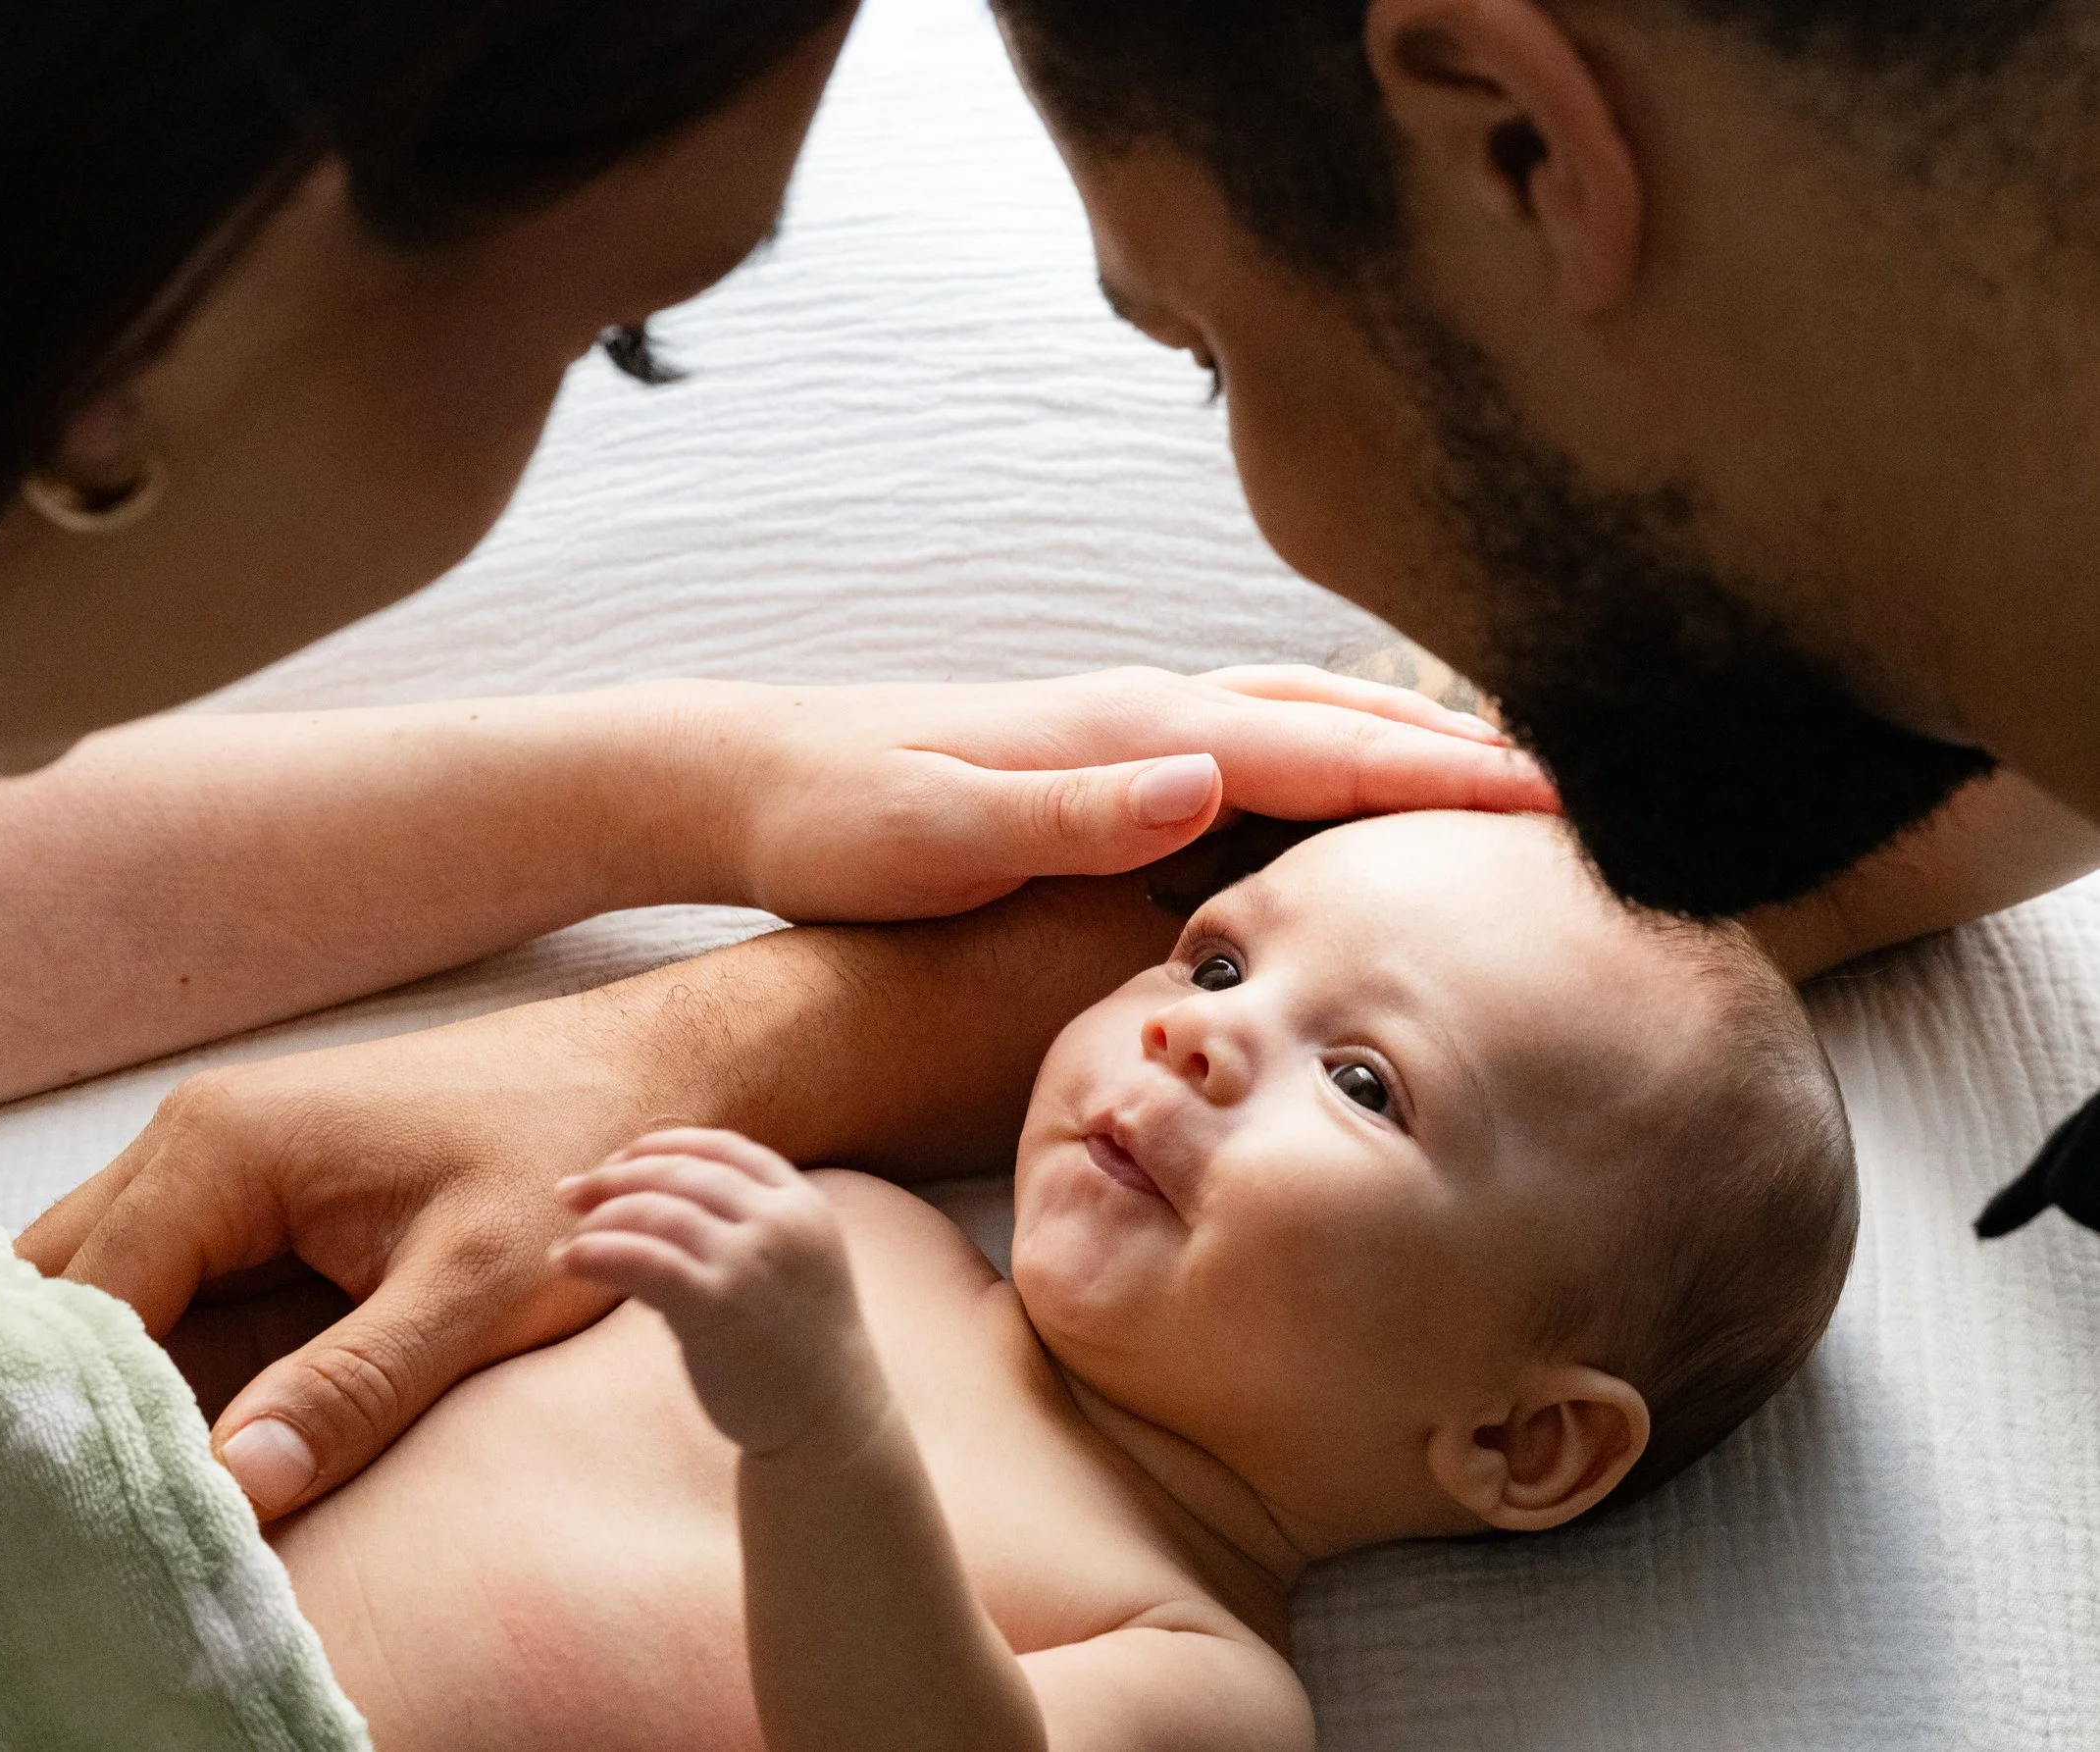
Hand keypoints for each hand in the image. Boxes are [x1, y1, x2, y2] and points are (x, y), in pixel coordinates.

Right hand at [16, 995, 673, 1517]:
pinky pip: (171, 1289)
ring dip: (112, 1389)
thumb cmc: (568, 1157)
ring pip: (107, 1292)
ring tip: (121, 1506)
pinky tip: (185, 1453)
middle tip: (81, 1528)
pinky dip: (163, 1366)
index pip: (85, 1304)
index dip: (79, 1418)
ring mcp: (219, 1165)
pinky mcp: (259, 1198)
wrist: (642, 1074)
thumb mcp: (474, 1290)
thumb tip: (229, 1488)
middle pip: (65, 1293)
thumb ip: (352, 1388)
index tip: (88, 1525)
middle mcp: (191, 1142)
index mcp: (219, 1148)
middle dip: (64, 1403)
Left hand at [557, 1130, 884, 1456]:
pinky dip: (597, 1252)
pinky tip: (570, 1261)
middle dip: (617, 1176)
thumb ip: (730, 1230)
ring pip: (657, 1211)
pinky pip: (643, 1259)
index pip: (723, 1148)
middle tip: (571, 1192)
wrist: (831, 1419)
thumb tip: (632, 1210)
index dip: (663, 1146)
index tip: (620, 1159)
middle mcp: (780, 1222)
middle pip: (682, 1173)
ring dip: (602, 1218)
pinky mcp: (718, 1305)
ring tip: (572, 1239)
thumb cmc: (796, 1346)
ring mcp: (751, 1261)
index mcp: (802, 1204)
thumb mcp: (784, 1265)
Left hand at [675, 665, 1551, 920]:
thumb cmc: (834, 819)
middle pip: (1331, 716)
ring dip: (1397, 739)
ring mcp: (1124, 727)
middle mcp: (1142, 711)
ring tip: (1496, 774)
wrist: (746, 778)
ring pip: (1295, 717)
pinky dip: (1326, 754)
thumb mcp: (935, 833)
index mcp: (1126, 731)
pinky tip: (1342, 791)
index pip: (1315, 749)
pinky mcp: (1101, 756)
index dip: (1437, 776)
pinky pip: (1248, 744)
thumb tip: (1206, 775)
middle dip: (1454, 747)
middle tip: (1573, 788)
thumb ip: (1069, 810)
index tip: (1550, 799)